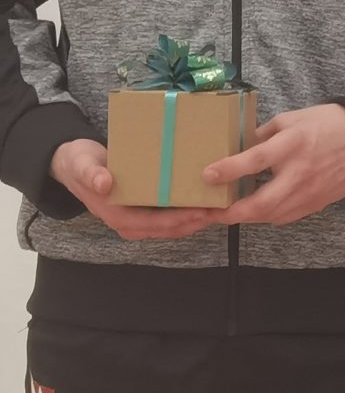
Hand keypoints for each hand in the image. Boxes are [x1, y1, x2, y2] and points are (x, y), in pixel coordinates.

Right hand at [49, 139, 224, 240]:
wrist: (73, 164)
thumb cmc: (79, 163)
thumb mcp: (82, 165)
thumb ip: (91, 174)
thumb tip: (104, 184)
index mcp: (117, 216)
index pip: (155, 224)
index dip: (180, 220)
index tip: (203, 211)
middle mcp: (130, 222)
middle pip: (170, 228)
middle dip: (197, 221)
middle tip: (223, 209)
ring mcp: (138, 218)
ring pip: (174, 225)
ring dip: (197, 219)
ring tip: (222, 207)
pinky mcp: (145, 210)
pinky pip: (171, 216)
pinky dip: (190, 212)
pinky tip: (208, 201)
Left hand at [205, 104, 344, 225]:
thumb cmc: (326, 124)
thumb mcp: (291, 119)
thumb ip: (263, 135)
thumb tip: (235, 148)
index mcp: (293, 144)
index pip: (256, 160)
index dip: (229, 169)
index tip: (207, 175)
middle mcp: (301, 172)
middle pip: (262, 202)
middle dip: (232, 212)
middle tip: (211, 211)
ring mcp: (311, 192)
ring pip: (272, 215)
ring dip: (246, 217)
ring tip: (227, 212)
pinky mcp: (317, 203)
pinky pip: (286, 217)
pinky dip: (267, 216)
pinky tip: (256, 210)